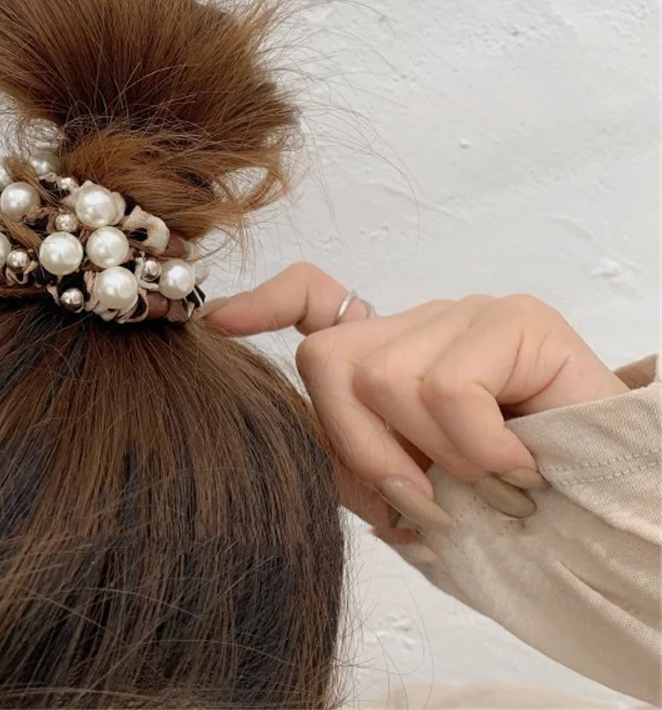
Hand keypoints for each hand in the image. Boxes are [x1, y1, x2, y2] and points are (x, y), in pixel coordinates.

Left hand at [202, 263, 626, 531]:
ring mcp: (468, 315)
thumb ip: (359, 465)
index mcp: (390, 359)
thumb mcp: (415, 496)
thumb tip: (311, 446)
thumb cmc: (508, 515)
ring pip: (385, 377)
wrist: (610, 526)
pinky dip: (478, 451)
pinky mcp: (518, 320)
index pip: (316, 302)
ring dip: (432, 460)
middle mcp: (420, 326)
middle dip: (357, 447)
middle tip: (420, 503)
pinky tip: (519, 472)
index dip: (266, 305)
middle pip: (326, 358)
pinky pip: (449, 387)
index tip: (220, 322)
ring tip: (486, 489)